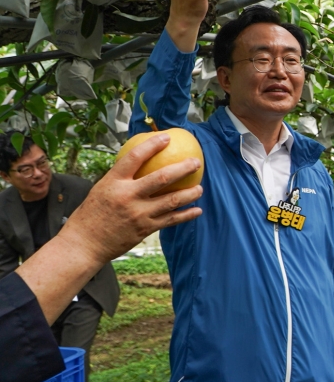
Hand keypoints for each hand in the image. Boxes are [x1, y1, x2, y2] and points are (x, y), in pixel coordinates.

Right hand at [20, 133, 202, 322]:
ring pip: (172, 200)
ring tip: (200, 188)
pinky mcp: (145, 229)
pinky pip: (171, 220)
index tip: (167, 138)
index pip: (135, 157)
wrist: (84, 243)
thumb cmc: (93, 213)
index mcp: (114, 182)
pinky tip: (197, 210)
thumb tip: (141, 162)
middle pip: (161, 178)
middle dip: (183, 168)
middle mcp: (128, 196)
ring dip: (190, 193)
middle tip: (196, 163)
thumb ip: (121, 177)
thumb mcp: (102, 188)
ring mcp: (138, 213)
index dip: (153, 145)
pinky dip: (186, 215)